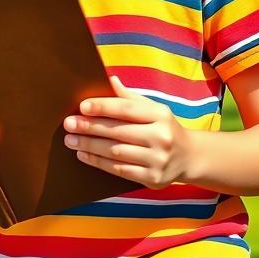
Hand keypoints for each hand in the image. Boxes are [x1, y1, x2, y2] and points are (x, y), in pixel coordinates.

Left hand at [63, 75, 190, 189]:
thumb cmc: (163, 127)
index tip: (82, 106)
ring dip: (90, 146)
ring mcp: (158, 159)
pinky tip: (84, 155)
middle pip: (119, 131)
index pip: (127, 109)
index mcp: (161, 114)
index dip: (104, 107)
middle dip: (90, 127)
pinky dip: (99, 162)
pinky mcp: (153, 178)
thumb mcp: (153, 109)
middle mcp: (161, 136)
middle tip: (69, 124)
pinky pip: (120, 169)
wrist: (189, 157)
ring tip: (70, 140)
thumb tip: (110, 79)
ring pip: (116, 151)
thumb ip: (130, 97)